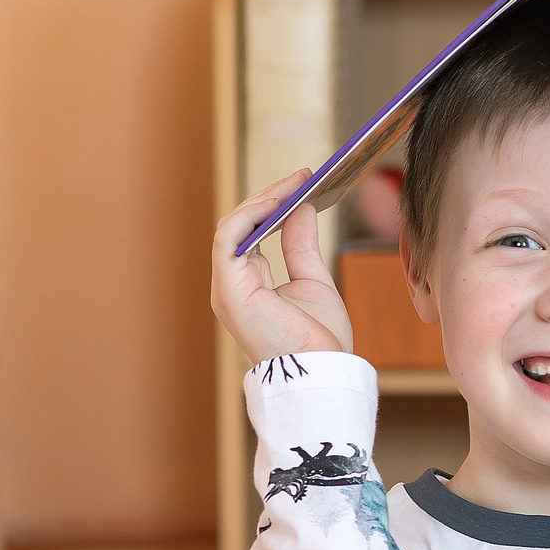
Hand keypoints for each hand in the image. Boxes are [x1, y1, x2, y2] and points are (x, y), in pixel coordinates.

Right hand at [212, 169, 351, 363]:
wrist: (322, 372)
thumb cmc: (320, 340)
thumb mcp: (314, 282)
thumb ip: (301, 246)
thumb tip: (301, 208)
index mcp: (250, 286)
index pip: (253, 235)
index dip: (274, 206)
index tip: (303, 183)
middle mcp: (232, 285)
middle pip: (242, 228)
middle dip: (271, 198)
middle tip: (302, 177)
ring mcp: (227, 288)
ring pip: (234, 228)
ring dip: (263, 200)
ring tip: (295, 183)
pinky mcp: (228, 289)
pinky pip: (229, 239)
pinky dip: (251, 215)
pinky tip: (278, 200)